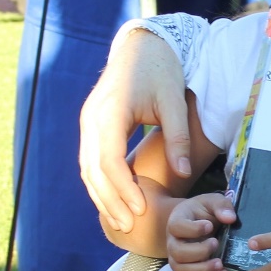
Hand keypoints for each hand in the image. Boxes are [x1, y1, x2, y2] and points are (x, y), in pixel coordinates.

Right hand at [79, 30, 189, 232]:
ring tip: (119, 220)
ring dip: (101, 195)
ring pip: (87, 168)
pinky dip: (100, 182)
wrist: (141, 45)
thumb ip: (177, 138)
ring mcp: (88, 122)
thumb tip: (183, 173)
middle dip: (109, 200)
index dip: (123, 188)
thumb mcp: (174, 101)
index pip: (109, 160)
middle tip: (127, 225)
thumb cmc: (161, 70)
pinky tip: (114, 200)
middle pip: (93, 170)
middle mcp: (91, 119)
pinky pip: (90, 160)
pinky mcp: (91, 125)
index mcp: (110, 112)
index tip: (140, 209)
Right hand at [165, 193, 234, 270]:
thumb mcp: (212, 202)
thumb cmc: (203, 211)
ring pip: (181, 270)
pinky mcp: (186, 270)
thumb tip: (230, 218)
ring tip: (220, 264)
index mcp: (176, 222)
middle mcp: (172, 242)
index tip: (209, 226)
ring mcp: (177, 258)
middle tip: (216, 243)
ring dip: (202, 270)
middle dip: (199, 251)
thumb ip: (221, 206)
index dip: (192, 229)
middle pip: (177, 252)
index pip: (176, 227)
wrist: (198, 221)